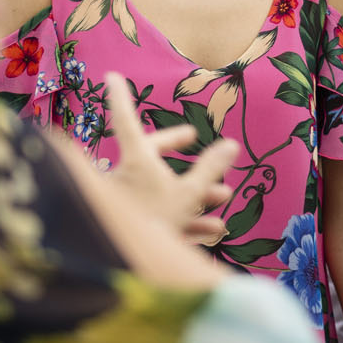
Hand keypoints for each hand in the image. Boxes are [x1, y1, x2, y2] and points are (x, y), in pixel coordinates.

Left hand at [103, 72, 237, 243]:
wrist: (129, 266)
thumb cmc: (156, 223)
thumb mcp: (190, 193)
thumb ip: (210, 169)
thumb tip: (230, 144)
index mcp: (135, 161)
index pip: (126, 120)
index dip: (121, 97)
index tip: (111, 76)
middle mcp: (125, 177)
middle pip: (149, 153)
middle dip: (176, 148)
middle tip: (191, 138)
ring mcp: (126, 203)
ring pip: (160, 189)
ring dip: (195, 193)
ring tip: (223, 200)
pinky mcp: (132, 227)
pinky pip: (159, 217)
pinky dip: (186, 221)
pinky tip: (213, 231)